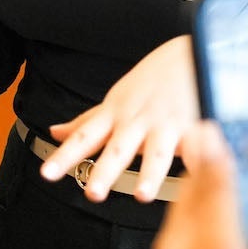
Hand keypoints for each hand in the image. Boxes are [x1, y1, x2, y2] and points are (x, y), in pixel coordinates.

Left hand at [43, 36, 197, 202]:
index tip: (46, 174)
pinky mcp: (196, 125)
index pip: (84, 138)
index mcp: (115, 116)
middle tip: (93, 194)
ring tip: (142, 196)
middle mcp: (137, 121)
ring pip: (157, 151)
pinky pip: (198, 145)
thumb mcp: (115, 100)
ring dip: (150, 173)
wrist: (191, 53)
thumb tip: (55, 133)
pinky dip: (200, 159)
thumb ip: (86, 122)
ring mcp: (166, 123)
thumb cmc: (151, 81)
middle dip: (105, 171)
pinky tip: (198, 175)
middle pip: (118, 148)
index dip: (65, 156)